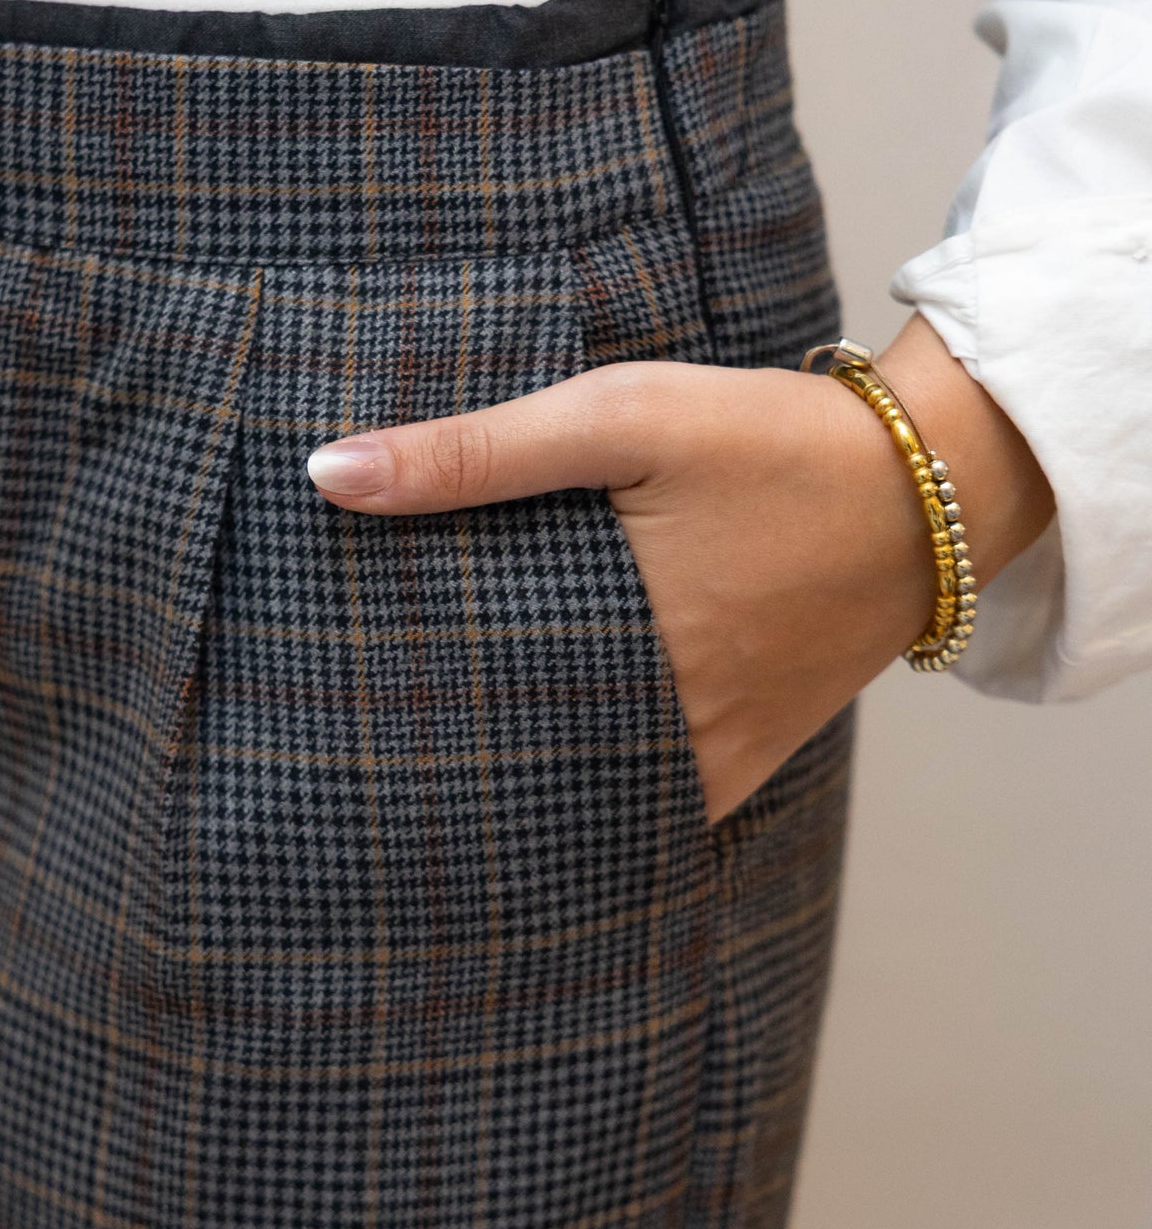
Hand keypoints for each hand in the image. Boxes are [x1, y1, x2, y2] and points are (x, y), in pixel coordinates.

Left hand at [305, 313, 1054, 824]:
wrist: (931, 484)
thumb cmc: (768, 440)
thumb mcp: (619, 418)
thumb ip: (475, 450)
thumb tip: (329, 474)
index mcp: (613, 644)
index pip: (459, 712)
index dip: (377, 731)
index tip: (297, 739)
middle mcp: (659, 722)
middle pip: (507, 769)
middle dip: (423, 774)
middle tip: (324, 779)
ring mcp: (707, 753)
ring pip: (574, 802)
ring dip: (501, 796)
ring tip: (396, 801)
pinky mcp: (745, 758)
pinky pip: (647, 810)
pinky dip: (586, 810)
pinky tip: (516, 810)